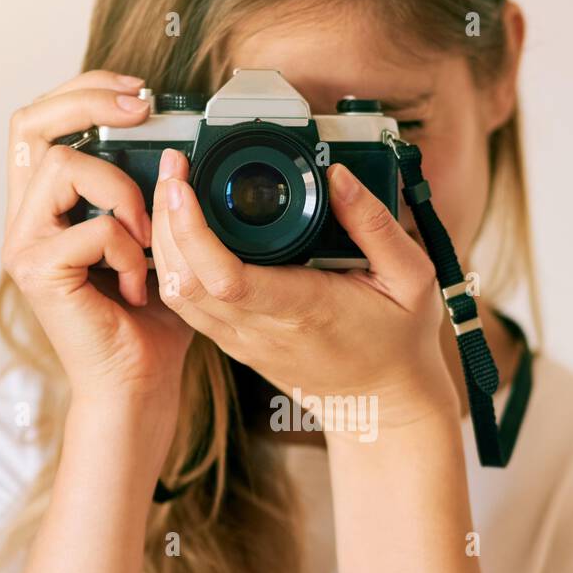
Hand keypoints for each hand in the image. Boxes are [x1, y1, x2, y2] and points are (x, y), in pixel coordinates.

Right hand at [1, 71, 192, 411]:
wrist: (140, 385)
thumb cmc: (149, 321)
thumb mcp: (156, 240)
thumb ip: (152, 194)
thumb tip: (171, 145)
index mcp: (46, 207)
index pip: (40, 123)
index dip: (82, 92)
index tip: (138, 92)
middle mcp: (24, 221)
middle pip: (29, 123)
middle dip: (89, 101)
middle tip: (143, 107)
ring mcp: (24, 246)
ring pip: (63, 166)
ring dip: (122, 193)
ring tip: (147, 240)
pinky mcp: (37, 272)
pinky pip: (92, 228)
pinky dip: (129, 249)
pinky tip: (140, 283)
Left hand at [149, 150, 458, 436]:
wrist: (382, 406)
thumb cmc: (399, 342)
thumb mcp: (411, 278)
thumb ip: (376, 224)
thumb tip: (337, 175)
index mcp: (302, 309)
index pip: (225, 276)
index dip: (191, 229)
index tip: (182, 183)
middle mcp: (260, 329)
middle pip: (183, 278)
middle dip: (166, 218)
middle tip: (174, 166)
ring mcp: (241, 341)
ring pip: (174, 293)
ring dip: (162, 240)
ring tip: (173, 189)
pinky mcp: (234, 343)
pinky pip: (185, 304)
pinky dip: (172, 263)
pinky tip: (180, 229)